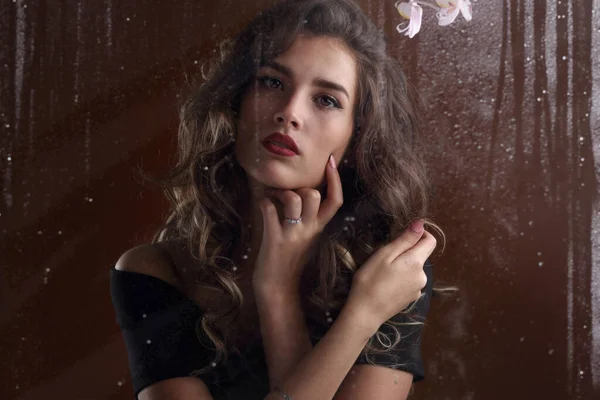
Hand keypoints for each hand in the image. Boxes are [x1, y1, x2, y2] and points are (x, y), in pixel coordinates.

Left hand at [252, 154, 342, 292]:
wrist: (278, 287)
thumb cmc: (289, 260)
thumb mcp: (307, 238)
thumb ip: (309, 218)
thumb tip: (304, 193)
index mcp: (319, 228)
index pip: (336, 201)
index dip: (335, 179)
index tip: (330, 160)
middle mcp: (309, 230)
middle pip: (315, 196)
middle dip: (301, 186)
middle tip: (287, 190)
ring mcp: (292, 234)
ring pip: (294, 199)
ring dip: (280, 192)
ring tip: (272, 196)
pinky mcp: (274, 238)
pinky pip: (269, 209)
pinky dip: (263, 202)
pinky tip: (262, 205)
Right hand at [345, 220, 435, 329]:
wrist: (365, 313)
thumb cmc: (370, 281)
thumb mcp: (384, 254)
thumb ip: (405, 239)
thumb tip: (421, 224)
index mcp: (416, 262)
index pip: (430, 241)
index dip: (420, 233)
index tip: (403, 235)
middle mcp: (422, 276)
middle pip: (421, 255)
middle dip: (406, 251)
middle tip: (384, 257)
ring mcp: (418, 289)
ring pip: (414, 268)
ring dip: (403, 265)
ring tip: (383, 272)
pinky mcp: (411, 298)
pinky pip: (410, 281)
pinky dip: (401, 278)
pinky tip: (386, 284)